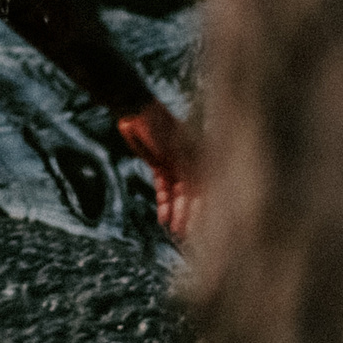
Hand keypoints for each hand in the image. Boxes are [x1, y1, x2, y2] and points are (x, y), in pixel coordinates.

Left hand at [117, 101, 196, 244]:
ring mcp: (175, 162)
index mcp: (202, 155)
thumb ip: (190, 174)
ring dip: (175, 210)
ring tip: (173, 228)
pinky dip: (163, 201)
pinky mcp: (159, 164)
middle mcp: (191, 160)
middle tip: (185, 232)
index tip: (203, 225)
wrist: (136, 110)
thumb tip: (202, 197)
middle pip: (192, 192)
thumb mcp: (178, 152)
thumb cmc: (161, 127)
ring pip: (177, 192)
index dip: (204, 206)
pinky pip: (163, 186)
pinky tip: (162, 217)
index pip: (207, 186)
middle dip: (188, 212)